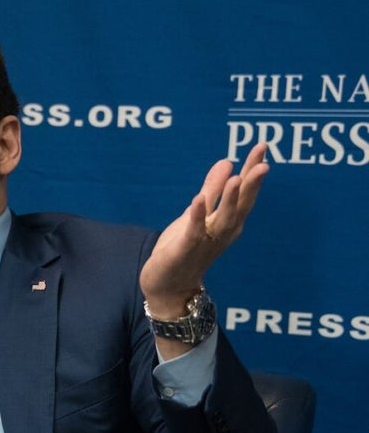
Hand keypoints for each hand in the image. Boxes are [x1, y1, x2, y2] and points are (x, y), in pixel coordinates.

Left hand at [139, 143, 269, 319]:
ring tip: (237, 178)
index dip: (252, 170)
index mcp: (227, 222)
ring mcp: (205, 242)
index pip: (243, 193)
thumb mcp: (198, 213)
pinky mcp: (184, 250)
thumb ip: (212, 190)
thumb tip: (228, 162)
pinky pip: (193, 232)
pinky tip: (199, 200)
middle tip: (263, 162)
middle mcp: (222, 232)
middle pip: (240, 205)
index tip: (262, 147)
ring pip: (222, 219)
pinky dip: (197, 216)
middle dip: (251, 184)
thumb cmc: (185, 248)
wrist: (169, 286)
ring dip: (229, 199)